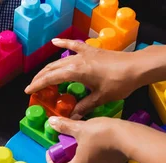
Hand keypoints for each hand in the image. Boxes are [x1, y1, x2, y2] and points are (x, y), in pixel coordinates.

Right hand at [25, 39, 145, 118]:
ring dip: (49, 68)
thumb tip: (72, 117)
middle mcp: (75, 60)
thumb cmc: (119, 83)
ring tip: (41, 75)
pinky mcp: (91, 51)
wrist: (137, 67)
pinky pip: (73, 45)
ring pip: (60, 60)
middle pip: (52, 69)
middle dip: (40, 78)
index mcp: (75, 72)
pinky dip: (64, 43)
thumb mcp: (100, 98)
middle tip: (33, 87)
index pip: (50, 78)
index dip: (38, 85)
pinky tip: (55, 42)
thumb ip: (84, 106)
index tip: (29, 91)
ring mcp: (83, 54)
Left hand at [46, 117, 127, 162]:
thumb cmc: (103, 135)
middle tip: (64, 147)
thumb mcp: (79, 128)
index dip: (50, 161)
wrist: (130, 138)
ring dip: (75, 160)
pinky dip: (87, 160)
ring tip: (77, 144)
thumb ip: (64, 127)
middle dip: (63, 161)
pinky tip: (90, 145)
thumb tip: (52, 121)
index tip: (52, 150)